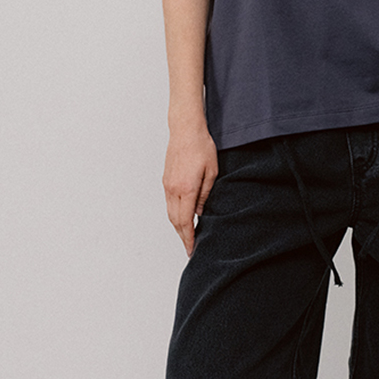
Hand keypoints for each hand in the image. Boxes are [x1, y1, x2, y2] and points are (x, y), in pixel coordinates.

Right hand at [163, 123, 218, 256]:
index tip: (191, 249)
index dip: (188, 237)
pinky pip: (169, 203)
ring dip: (177, 226)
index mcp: (187, 188)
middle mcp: (174, 189)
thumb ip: (206, 194)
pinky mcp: (166, 180)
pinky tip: (182, 217)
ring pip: (170, 213)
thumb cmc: (202, 146)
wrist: (186, 129)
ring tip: (186, 236)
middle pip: (175, 220)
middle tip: (189, 247)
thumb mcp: (212, 171)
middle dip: (182, 236)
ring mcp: (168, 184)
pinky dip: (174, 214)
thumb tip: (201, 212)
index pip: (186, 221)